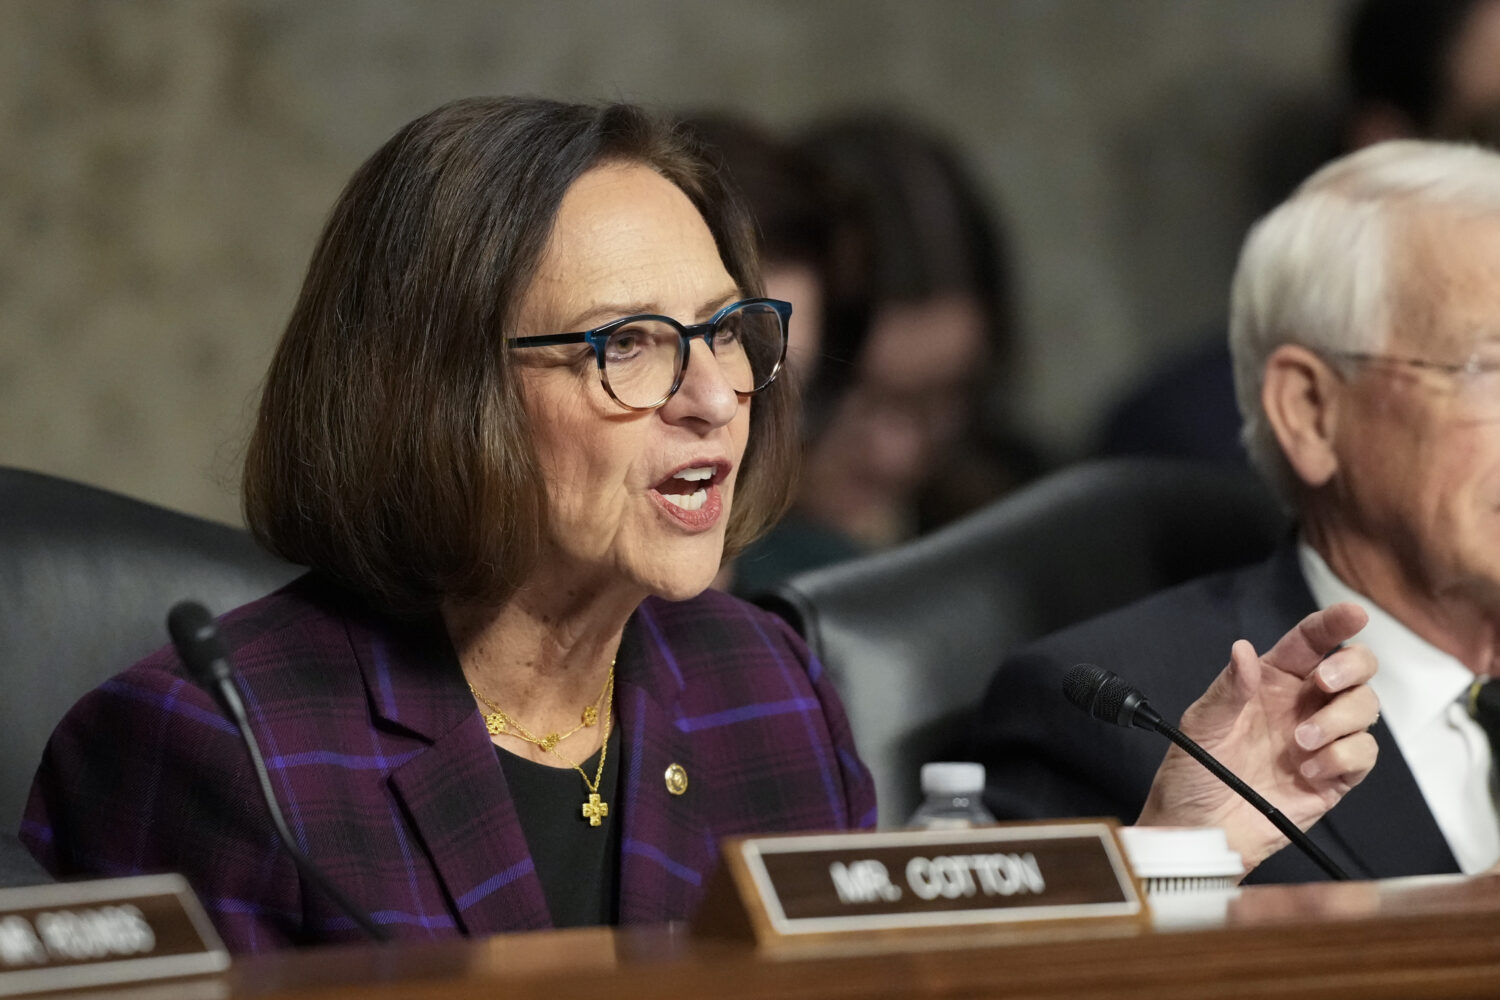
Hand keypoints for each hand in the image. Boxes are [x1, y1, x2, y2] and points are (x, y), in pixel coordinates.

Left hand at [1136, 602, 1378, 871]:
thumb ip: (1227, 689)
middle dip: (1351, 668)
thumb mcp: (1200, 726)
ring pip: (1365, 708)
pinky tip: (1309, 771)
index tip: (1355, 614)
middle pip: (1354, 668)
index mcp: (1269, 680)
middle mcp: (1301, 704)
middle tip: (1324, 683)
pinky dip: (1343, 757)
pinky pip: (1364, 754)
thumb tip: (1243, 651)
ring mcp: (1321, 739)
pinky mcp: (1335, 777)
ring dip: (1340, 719)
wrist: (1198, 829)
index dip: (1334, 623)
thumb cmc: (1192, 772)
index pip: (1310, 641)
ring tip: (1301, 742)